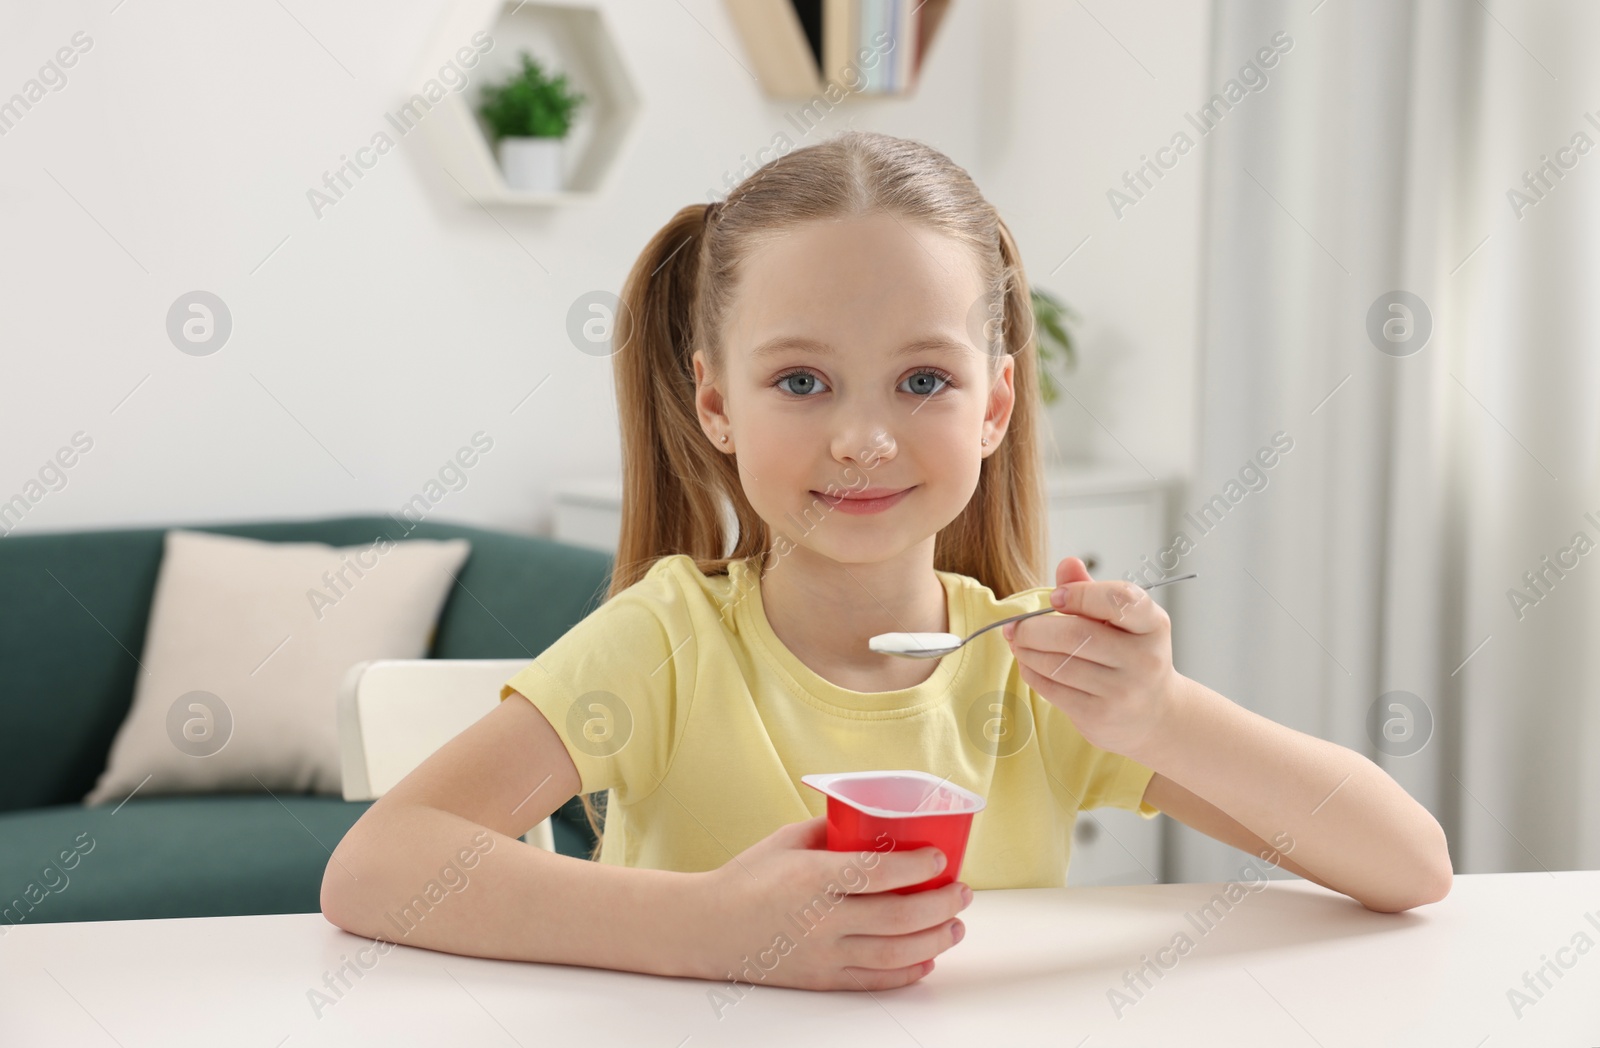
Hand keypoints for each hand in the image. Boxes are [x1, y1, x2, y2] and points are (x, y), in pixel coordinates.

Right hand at [691, 815, 971, 991]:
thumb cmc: (747, 879)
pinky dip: (908, 972)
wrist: (709, 928)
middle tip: (963, 893)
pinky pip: (876, 980)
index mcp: (812, 877)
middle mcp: (822, 919)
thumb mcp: (785, 842)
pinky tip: (927, 959)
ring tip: (955, 926)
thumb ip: (831, 832)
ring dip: (936, 940)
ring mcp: (824, 954)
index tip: (940, 859)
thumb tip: (874, 824)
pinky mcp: (823, 979)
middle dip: (941, 904)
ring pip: (896, 953)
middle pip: (899, 916)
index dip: (917, 866)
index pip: (878, 872)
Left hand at [1002, 556, 1182, 761]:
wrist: (1155, 713)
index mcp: (1153, 624)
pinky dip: (1031, 672)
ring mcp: (1123, 690)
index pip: (1119, 600)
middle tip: (1015, 626)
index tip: (1055, 598)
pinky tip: (1028, 663)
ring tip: (1018, 643)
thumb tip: (1067, 563)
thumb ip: (1092, 590)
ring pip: (1057, 663)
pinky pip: (1053, 689)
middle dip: (1034, 628)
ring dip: (1026, 650)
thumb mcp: (1121, 620)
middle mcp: (1143, 658)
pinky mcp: (1100, 715)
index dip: (1080, 594)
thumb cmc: (1130, 655)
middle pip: (1075, 634)